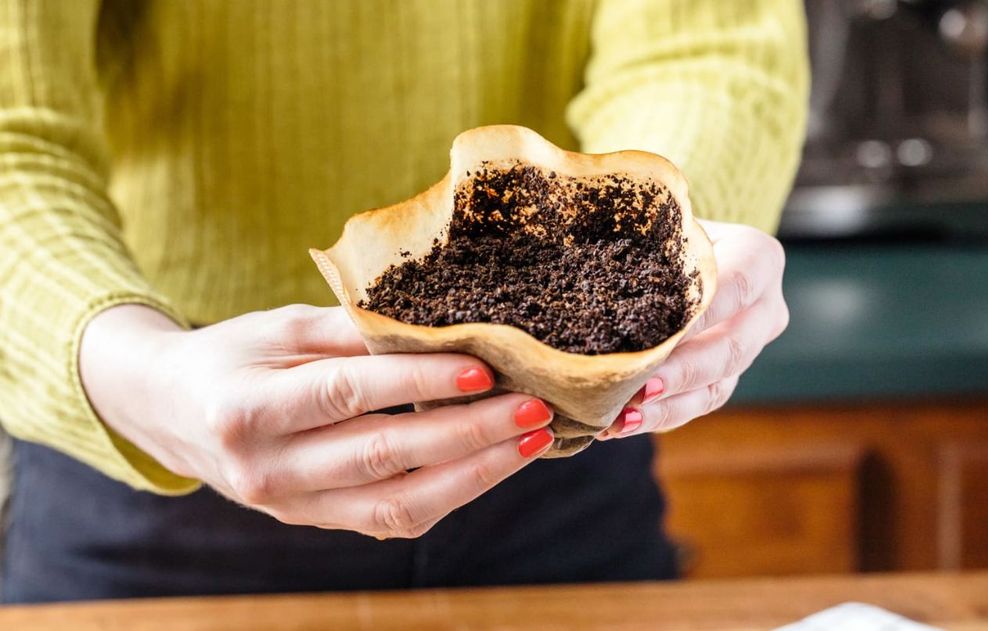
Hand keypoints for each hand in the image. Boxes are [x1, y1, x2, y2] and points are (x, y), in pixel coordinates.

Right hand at [80, 304, 553, 537]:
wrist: (171, 412)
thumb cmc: (230, 357)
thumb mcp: (278, 327)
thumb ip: (352, 330)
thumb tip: (440, 329)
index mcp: (248, 410)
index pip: (348, 395)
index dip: (419, 382)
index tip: (485, 368)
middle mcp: (268, 470)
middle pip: (383, 457)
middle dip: (468, 435)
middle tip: (533, 410)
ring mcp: (292, 507)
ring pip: (396, 504)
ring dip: (473, 475)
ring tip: (531, 443)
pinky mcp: (315, 522)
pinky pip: (391, 518)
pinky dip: (449, 493)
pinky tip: (492, 462)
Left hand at [599, 220, 788, 438]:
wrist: (678, 250)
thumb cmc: (663, 228)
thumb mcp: (661, 221)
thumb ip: (646, 233)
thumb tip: (586, 245)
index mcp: (758, 258)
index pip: (736, 286)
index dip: (704, 314)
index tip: (666, 334)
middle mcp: (763, 309)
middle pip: (732, 348)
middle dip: (682, 372)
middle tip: (639, 387)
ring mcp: (747, 349)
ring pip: (716, 386)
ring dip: (667, 406)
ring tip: (621, 418)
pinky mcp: (723, 379)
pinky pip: (696, 405)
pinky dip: (659, 416)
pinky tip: (617, 423)